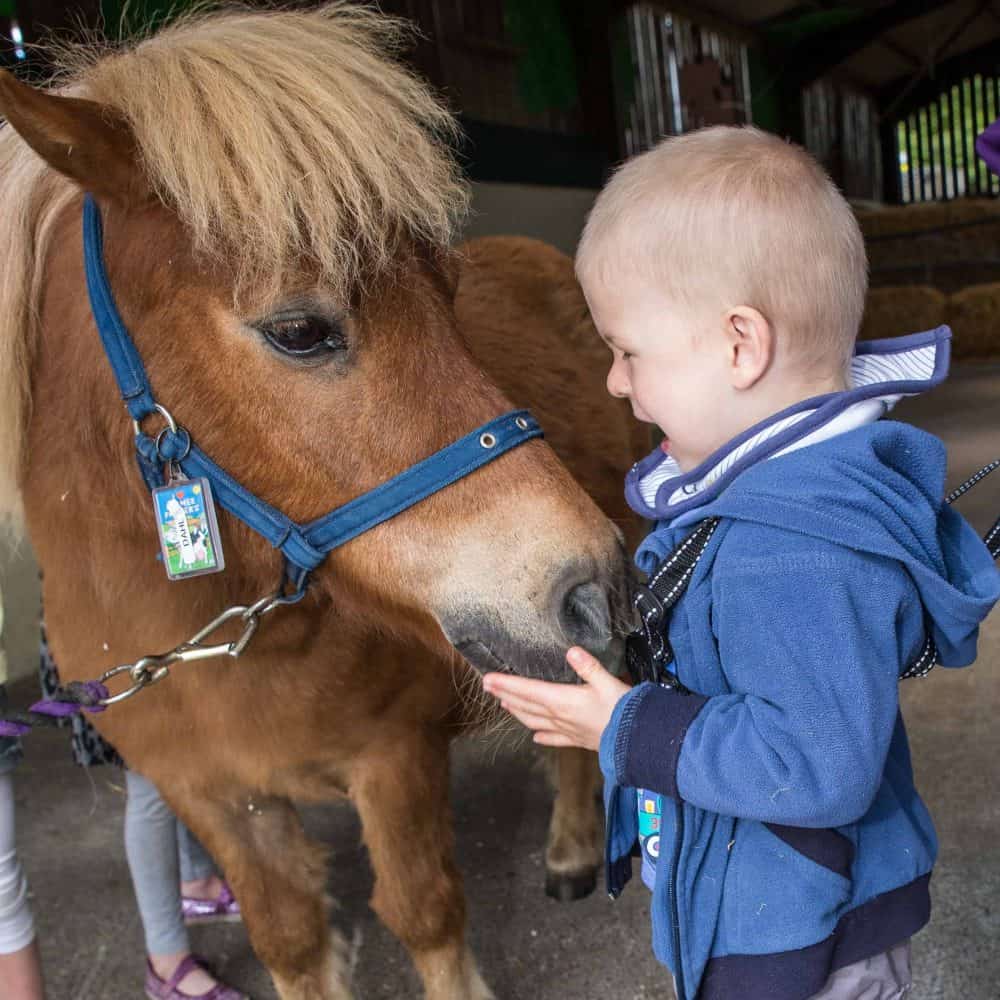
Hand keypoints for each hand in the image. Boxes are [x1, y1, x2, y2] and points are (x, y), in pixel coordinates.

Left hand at [482, 647, 630, 750]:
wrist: (636, 739)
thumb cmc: (622, 709)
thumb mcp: (607, 682)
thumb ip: (588, 666)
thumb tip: (571, 650)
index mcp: (562, 701)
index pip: (527, 690)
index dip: (506, 684)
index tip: (487, 679)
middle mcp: (559, 717)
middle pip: (525, 706)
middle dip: (505, 695)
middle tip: (488, 687)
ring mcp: (566, 730)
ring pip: (534, 722)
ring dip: (518, 712)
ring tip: (505, 705)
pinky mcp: (576, 739)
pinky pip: (553, 739)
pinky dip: (542, 736)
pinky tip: (536, 737)